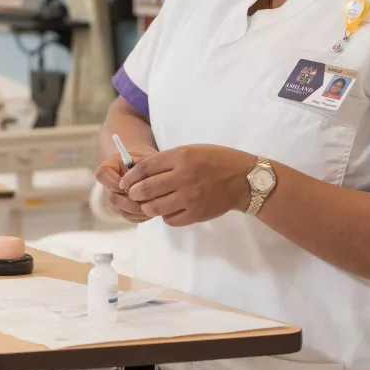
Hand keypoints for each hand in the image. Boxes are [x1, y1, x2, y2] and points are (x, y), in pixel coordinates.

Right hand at [94, 147, 156, 223]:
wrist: (147, 168)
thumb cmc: (146, 161)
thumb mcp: (145, 158)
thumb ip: (143, 167)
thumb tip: (142, 183)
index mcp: (110, 167)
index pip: (102, 174)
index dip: (114, 182)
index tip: (128, 183)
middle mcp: (109, 185)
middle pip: (113, 198)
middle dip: (131, 200)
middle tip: (147, 197)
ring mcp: (115, 200)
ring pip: (121, 210)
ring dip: (138, 209)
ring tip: (153, 203)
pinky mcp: (124, 210)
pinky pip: (130, 217)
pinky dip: (142, 215)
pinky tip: (153, 208)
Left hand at [120, 145, 255, 226]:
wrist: (244, 179)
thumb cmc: (217, 160)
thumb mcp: (191, 150)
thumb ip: (168, 160)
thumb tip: (141, 171)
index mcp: (181, 157)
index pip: (145, 168)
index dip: (130, 176)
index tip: (125, 181)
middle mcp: (183, 177)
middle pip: (146, 189)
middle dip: (133, 193)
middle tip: (132, 194)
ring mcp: (190, 197)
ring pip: (155, 207)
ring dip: (146, 207)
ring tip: (146, 204)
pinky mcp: (196, 213)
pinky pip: (171, 219)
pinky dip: (165, 216)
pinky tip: (168, 210)